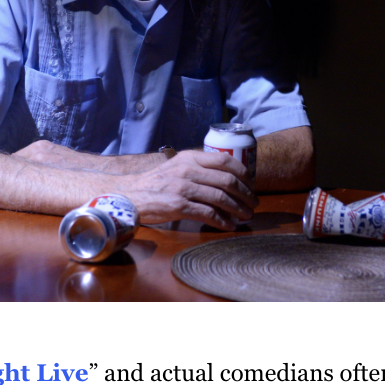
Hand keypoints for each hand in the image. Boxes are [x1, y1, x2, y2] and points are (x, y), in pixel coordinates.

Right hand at [131, 150, 255, 228]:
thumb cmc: (156, 182)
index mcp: (190, 158)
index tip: (251, 184)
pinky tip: (229, 226)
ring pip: (221, 197)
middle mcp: (188, 170)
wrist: (130, 195)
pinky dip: (223, 221)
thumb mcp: (177, 166)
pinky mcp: (179, 206)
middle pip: (227, 180)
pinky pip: (208, 213)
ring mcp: (184, 188)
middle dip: (245, 194)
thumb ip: (198, 167)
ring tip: (246, 216)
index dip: (243, 173)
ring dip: (238, 209)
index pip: (225, 160)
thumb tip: (227, 178)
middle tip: (253, 203)